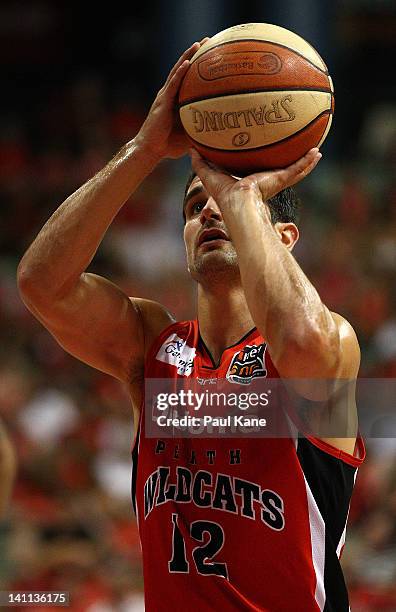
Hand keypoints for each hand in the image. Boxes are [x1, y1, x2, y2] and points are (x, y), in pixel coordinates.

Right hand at [135, 39, 208, 161]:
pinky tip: (187, 63)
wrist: (151, 149)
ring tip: (199, 44)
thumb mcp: (190, 135)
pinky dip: (180, 73)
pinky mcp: (162, 102)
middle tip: (209, 41)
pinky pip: (173, 84)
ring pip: (177, 71)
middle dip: (195, 54)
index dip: (198, 65)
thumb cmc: (168, 145)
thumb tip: (222, 132)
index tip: (211, 54)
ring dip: (188, 57)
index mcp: (175, 100)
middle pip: (183, 69)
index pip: (188, 78)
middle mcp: (169, 94)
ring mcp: (165, 96)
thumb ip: (202, 129)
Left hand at [190, 148, 321, 207]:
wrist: (238, 202)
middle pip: (279, 168)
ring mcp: (275, 181)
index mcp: (250, 181)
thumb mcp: (210, 174)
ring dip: (305, 161)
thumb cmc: (224, 194)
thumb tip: (190, 148)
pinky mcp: (281, 180)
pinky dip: (308, 163)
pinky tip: (318, 153)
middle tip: (297, 147)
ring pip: (293, 169)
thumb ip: (200, 162)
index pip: (257, 169)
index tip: (265, 150)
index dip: (261, 161)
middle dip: (287, 159)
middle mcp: (265, 181)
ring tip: (316, 150)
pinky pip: (298, 170)